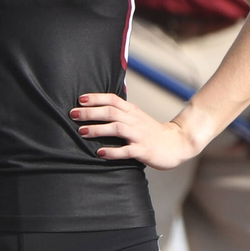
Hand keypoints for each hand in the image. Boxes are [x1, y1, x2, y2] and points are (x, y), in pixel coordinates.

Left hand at [70, 93, 200, 169]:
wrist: (176, 143)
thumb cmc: (151, 132)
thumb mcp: (136, 118)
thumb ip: (120, 113)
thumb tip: (96, 110)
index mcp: (132, 111)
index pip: (112, 99)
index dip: (96, 98)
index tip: (80, 99)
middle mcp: (135, 120)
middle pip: (111, 112)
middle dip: (90, 112)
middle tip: (73, 114)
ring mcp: (139, 135)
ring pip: (117, 128)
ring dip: (98, 129)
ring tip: (81, 131)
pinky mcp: (143, 150)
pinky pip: (126, 150)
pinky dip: (112, 151)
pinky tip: (99, 152)